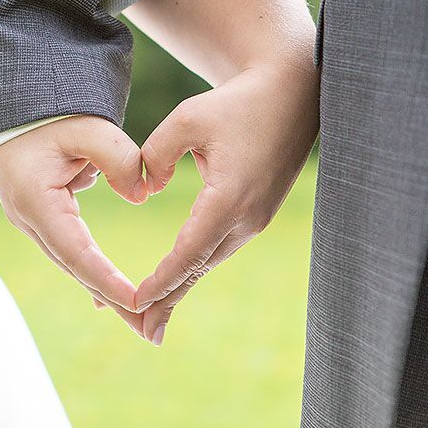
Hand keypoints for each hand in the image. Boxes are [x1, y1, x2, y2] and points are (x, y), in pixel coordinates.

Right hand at [0, 115, 149, 337]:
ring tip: (141, 320)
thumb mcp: (88, 127)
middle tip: (148, 330)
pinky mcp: (44, 221)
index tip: (135, 301)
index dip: (105, 279)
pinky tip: (111, 301)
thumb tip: (140, 195)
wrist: (15, 110)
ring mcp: (33, 224)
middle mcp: (31, 221)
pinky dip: (94, 275)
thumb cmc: (50, 117)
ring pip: (74, 266)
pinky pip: (72, 255)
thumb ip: (119, 157)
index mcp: (36, 202)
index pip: (76, 251)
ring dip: (106, 293)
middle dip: (112, 300)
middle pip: (76, 269)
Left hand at [135, 58, 318, 345]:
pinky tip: (175, 285)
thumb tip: (145, 190)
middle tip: (143, 333)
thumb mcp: (186, 117)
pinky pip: (218, 249)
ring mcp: (255, 220)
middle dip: (168, 301)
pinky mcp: (256, 215)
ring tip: (152, 320)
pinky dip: (193, 268)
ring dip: (180, 289)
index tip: (135, 302)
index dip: (161, 280)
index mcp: (229, 198)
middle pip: (199, 269)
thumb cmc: (236, 102)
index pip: (189, 252)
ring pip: (209, 262)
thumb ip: (154, 154)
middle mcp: (246, 218)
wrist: (292, 94)